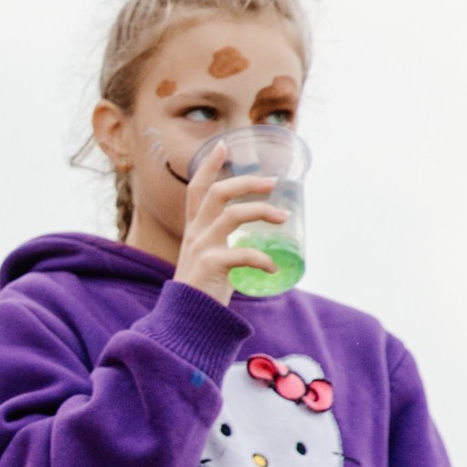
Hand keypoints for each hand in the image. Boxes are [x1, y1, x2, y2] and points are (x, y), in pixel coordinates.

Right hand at [174, 151, 286, 303]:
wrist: (184, 320)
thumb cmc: (201, 291)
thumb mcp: (208, 260)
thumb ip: (225, 246)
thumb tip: (260, 245)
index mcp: (194, 229)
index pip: (197, 189)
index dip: (208, 166)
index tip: (223, 145)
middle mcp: (196, 233)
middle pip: (218, 193)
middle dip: (247, 182)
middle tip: (273, 182)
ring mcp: (202, 247)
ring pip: (232, 215)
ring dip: (261, 211)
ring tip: (282, 218)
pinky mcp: (211, 266)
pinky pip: (243, 254)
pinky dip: (262, 260)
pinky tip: (273, 269)